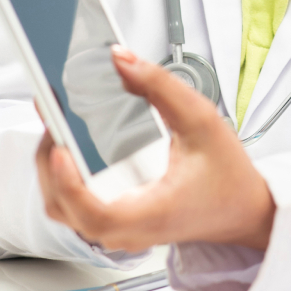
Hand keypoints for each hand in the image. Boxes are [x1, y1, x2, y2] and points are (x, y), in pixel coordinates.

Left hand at [35, 46, 275, 252]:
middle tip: (51, 116)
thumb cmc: (228, 176)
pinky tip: (66, 146)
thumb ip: (161, 86)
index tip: (60, 148)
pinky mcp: (115, 222)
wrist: (242, 210)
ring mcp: (118, 230)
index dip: (70, 184)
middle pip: (64, 207)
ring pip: (63, 208)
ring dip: (51, 168)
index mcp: (152, 212)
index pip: (96, 213)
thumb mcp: (202, 121)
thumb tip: (122, 60)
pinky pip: (73, 206)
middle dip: (49, 160)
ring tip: (55, 127)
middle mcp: (129, 229)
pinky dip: (62, 176)